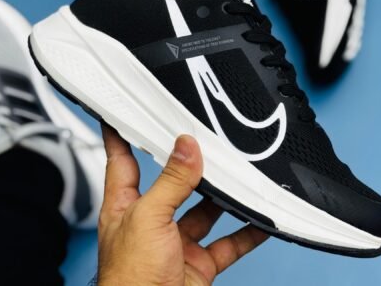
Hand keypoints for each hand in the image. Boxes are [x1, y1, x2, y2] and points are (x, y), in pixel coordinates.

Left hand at [98, 125, 267, 285]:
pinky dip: (247, 232)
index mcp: (126, 205)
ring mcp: (176, 242)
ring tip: (239, 173)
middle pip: (172, 181)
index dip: (122, 134)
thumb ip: (171, 181)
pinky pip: (228, 243)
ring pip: (205, 210)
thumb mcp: (149, 219)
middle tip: (206, 140)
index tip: (127, 111)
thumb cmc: (129, 281)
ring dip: (223, 196)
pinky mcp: (198, 263)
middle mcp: (151, 220)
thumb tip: (187, 146)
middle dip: (190, 163)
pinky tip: (260, 220)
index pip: (121, 159)